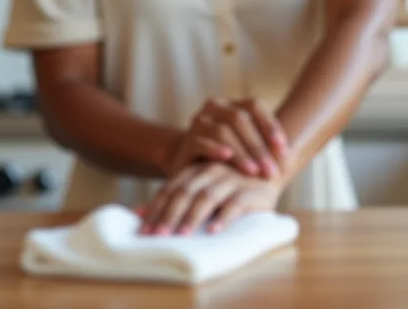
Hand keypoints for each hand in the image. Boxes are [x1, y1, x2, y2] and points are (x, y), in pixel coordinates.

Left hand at [140, 162, 283, 236]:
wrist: (269, 171)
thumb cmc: (228, 186)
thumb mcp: (201, 187)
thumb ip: (175, 197)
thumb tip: (138, 213)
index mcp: (196, 170)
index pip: (170, 189)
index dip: (155, 210)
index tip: (144, 232)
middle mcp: (211, 171)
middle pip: (184, 193)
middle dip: (169, 216)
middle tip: (158, 237)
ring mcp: (231, 179)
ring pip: (207, 197)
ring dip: (192, 217)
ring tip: (182, 236)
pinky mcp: (250, 191)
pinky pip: (234, 204)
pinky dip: (223, 218)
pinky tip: (213, 231)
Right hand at [166, 98, 288, 178]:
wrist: (190, 165)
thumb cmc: (226, 157)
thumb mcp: (245, 147)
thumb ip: (263, 143)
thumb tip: (295, 153)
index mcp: (230, 103)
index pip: (253, 105)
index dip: (270, 125)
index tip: (284, 150)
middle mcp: (213, 106)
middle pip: (240, 119)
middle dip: (259, 146)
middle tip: (272, 170)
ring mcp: (198, 121)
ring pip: (223, 131)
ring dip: (242, 152)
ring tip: (255, 172)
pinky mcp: (187, 141)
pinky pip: (202, 142)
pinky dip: (216, 149)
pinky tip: (228, 158)